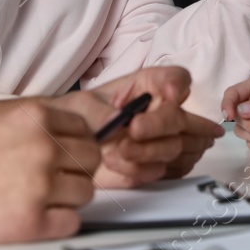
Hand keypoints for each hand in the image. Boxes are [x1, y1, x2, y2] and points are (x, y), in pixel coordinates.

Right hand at [0, 100, 98, 243]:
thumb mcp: (2, 126)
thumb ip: (41, 130)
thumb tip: (82, 142)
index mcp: (35, 118)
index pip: (87, 131)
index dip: (78, 148)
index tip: (65, 158)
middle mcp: (42, 147)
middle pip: (92, 161)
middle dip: (77, 173)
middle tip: (51, 182)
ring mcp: (40, 185)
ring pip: (86, 193)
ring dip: (67, 199)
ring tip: (34, 200)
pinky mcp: (33, 221)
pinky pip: (71, 223)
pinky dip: (57, 224)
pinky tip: (31, 218)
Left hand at [52, 66, 224, 187]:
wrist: (69, 151)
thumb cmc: (79, 118)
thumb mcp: (81, 106)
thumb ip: (99, 112)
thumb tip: (116, 120)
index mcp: (148, 87)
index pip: (177, 78)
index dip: (178, 84)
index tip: (170, 93)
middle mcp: (162, 113)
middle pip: (181, 117)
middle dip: (161, 124)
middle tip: (135, 129)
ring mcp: (164, 142)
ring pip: (177, 147)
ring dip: (148, 151)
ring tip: (119, 150)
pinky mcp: (157, 168)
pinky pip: (161, 171)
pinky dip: (138, 169)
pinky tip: (115, 162)